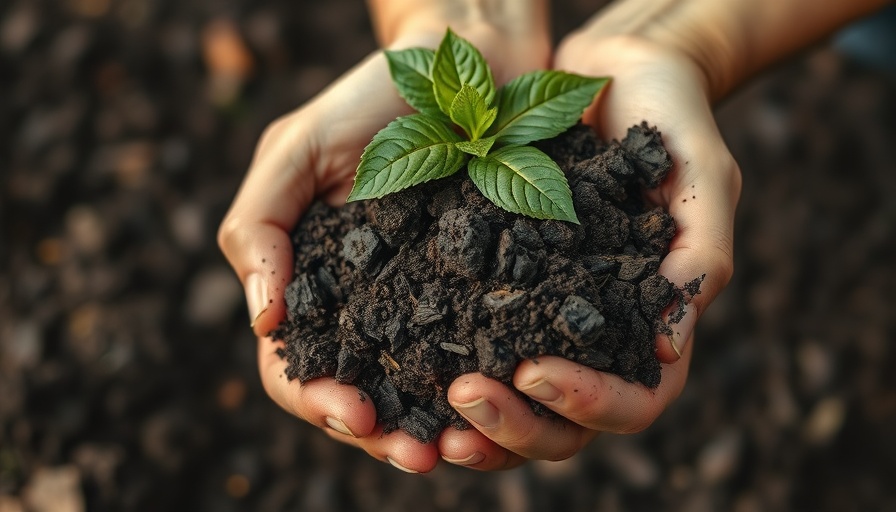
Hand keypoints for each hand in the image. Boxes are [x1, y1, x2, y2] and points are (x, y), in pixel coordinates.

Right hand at [218, 26, 549, 472]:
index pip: (296, 367)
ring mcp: (428, 308)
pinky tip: (506, 403)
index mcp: (313, 287)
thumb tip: (260, 325)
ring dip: (436, 431)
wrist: (465, 70)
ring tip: (462, 449)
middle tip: (417, 455)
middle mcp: (368, 310)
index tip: (352, 413)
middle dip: (381, 435)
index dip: (316, 399)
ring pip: (422, 394)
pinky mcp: (487, 296)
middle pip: (361, 397)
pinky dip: (488, 391)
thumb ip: (258, 229)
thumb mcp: (295, 151)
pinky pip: (481, 358)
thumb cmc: (371, 102)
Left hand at [440, 32, 740, 469]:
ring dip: (476, 420)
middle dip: (516, 424)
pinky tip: (407, 361)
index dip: (588, 404)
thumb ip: (701, 254)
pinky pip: (474, 344)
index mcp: (652, 324)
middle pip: (565, 425)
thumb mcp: (701, 176)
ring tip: (432, 404)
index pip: (634, 401)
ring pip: (515, 405)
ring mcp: (544, 317)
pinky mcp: (500, 287)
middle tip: (463, 395)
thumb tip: (668, 350)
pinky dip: (444, 369)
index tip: (535, 371)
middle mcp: (595, 336)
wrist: (616, 71)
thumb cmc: (672, 116)